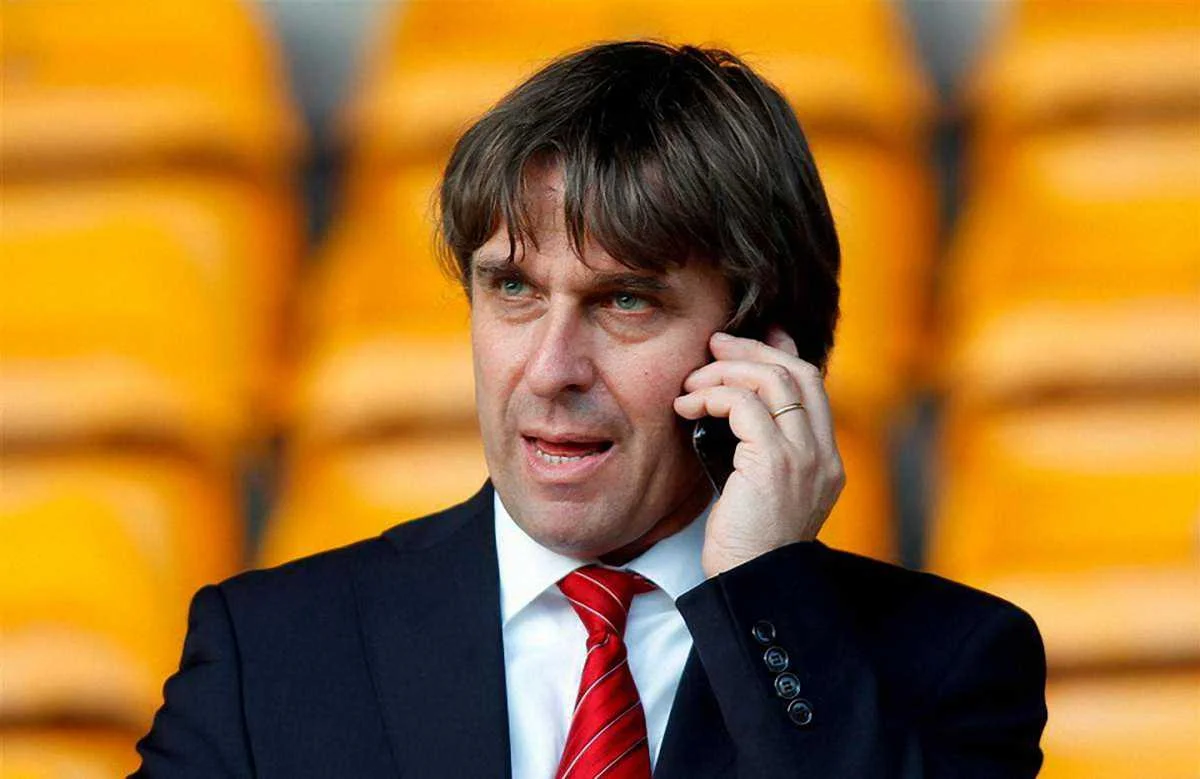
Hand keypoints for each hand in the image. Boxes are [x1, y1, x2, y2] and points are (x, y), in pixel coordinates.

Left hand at [673, 326, 845, 577]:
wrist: (752, 585)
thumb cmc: (747, 545)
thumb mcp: (762, 491)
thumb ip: (760, 451)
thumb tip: (735, 409)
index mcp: (826, 460)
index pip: (812, 386)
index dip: (782, 353)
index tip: (753, 338)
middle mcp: (823, 454)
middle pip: (797, 372)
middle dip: (753, 350)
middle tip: (715, 344)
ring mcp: (804, 457)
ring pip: (772, 381)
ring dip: (725, 371)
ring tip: (692, 381)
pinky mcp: (775, 463)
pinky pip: (744, 406)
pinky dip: (712, 396)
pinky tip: (688, 406)